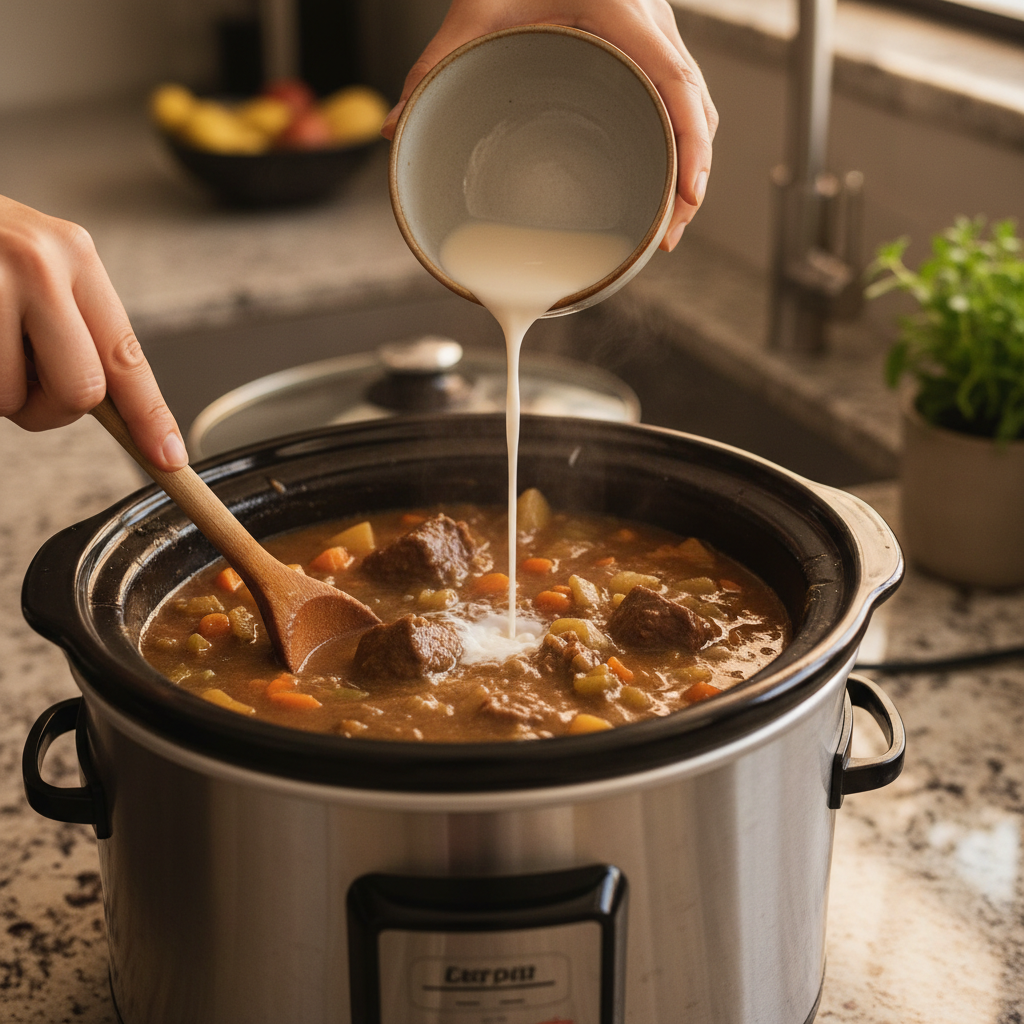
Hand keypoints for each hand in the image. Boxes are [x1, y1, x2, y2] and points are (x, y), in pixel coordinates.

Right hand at [0, 195, 186, 469]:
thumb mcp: (34, 264)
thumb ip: (73, 323)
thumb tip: (111, 404)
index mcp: (75, 255)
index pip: (127, 356)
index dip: (149, 416)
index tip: (169, 458)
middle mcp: (38, 263)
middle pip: (81, 392)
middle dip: (48, 408)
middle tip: (18, 381)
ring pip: (12, 399)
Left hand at [380, 0, 717, 251]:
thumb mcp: (475, 7)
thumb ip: (434, 66)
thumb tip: (396, 129)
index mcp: (621, 13)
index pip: (676, 84)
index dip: (690, 146)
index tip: (686, 197)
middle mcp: (651, 24)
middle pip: (696, 107)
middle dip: (691, 176)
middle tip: (668, 237)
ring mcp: (656, 33)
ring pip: (696, 104)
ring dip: (689, 163)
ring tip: (669, 221)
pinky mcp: (648, 42)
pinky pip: (679, 95)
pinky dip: (679, 139)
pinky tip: (661, 176)